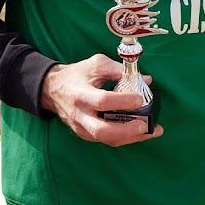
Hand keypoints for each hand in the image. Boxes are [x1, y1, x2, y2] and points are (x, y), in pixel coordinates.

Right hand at [39, 54, 163, 145]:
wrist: (53, 90)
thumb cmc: (77, 75)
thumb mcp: (96, 64)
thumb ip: (120, 70)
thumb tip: (147, 80)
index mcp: (81, 94)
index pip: (102, 101)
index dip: (123, 101)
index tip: (140, 98)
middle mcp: (80, 115)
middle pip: (101, 130)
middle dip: (126, 130)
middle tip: (145, 125)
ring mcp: (82, 128)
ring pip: (106, 139)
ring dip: (131, 138)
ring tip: (152, 131)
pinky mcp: (86, 134)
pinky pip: (107, 140)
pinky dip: (126, 138)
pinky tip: (142, 133)